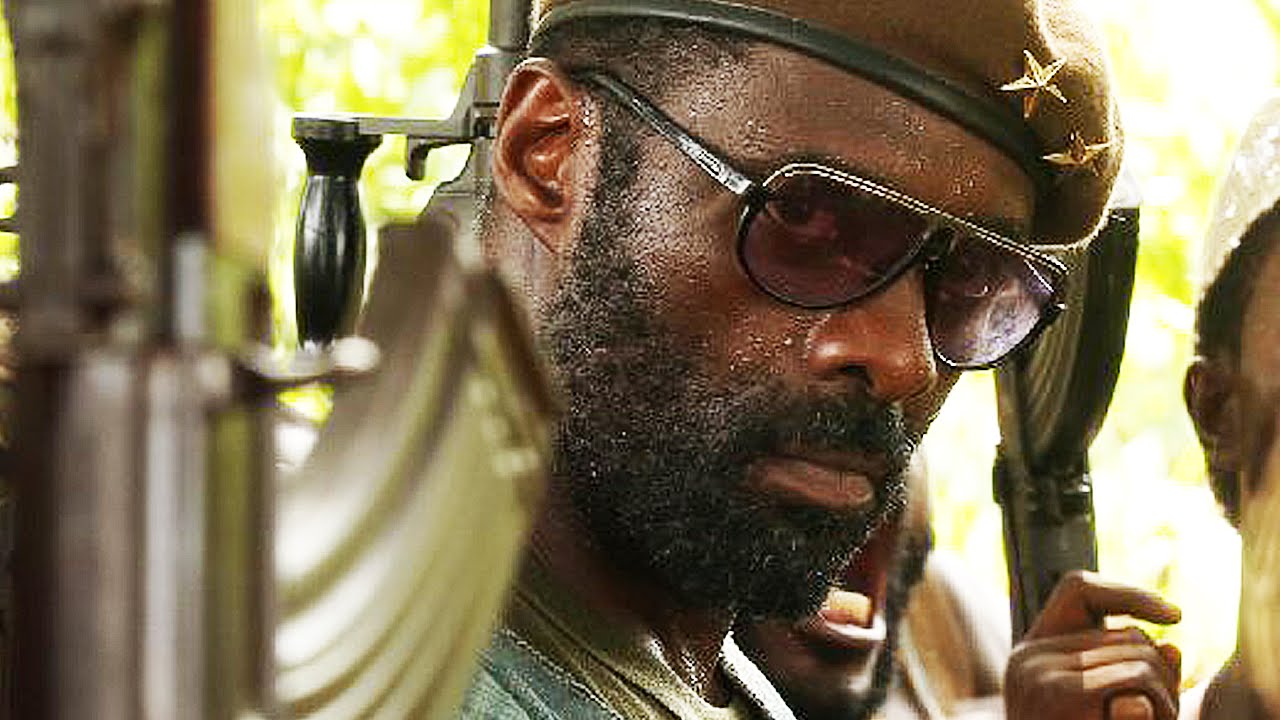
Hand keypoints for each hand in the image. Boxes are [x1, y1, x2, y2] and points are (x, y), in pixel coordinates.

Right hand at [1004, 571, 1181, 719]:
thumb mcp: (1108, 712)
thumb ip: (1136, 681)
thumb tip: (1172, 648)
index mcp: (1033, 653)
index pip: (1078, 589)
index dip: (1128, 593)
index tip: (1174, 615)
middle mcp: (1030, 656)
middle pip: (1128, 634)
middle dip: (1161, 673)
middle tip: (1164, 713)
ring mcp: (1039, 673)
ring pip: (1140, 659)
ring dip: (1164, 697)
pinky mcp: (1058, 693)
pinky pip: (1136, 681)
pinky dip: (1157, 708)